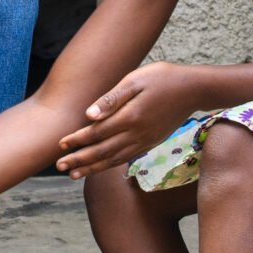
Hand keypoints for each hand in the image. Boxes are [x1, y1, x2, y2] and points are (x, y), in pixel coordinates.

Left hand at [56, 63, 200, 177]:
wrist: (193, 89)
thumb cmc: (162, 78)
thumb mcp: (135, 80)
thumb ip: (111, 99)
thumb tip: (89, 116)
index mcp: (130, 117)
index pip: (97, 133)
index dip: (77, 140)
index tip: (60, 145)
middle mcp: (136, 134)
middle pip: (102, 151)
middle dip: (79, 160)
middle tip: (59, 166)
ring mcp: (145, 141)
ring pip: (114, 159)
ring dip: (92, 168)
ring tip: (74, 174)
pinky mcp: (151, 143)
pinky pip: (126, 158)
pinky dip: (110, 165)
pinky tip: (100, 167)